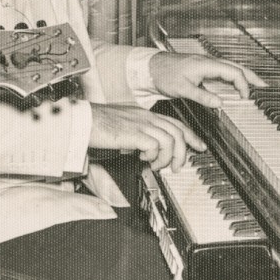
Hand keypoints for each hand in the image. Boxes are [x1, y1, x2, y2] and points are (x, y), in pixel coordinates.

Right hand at [88, 103, 205, 171]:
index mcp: (143, 114)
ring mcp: (140, 124)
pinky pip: (155, 146)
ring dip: (167, 157)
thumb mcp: (122, 127)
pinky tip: (145, 160)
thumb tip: (143, 151)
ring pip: (170, 140)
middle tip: (178, 165)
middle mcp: (145, 117)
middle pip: (177, 131)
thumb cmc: (95, 124)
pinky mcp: (133, 133)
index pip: (174, 122)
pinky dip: (154, 156)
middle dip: (183, 151)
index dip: (190, 135)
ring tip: (158, 166)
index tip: (198, 146)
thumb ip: (135, 135)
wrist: (81, 120)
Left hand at [148, 51, 265, 106]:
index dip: (243, 85)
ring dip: (243, 75)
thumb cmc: (163, 75)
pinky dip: (232, 76)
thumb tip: (220, 103)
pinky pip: (222, 70)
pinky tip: (234, 83)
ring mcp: (205, 63)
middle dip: (251, 76)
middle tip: (264, 86)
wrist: (149, 67)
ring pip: (230, 67)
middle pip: (236, 67)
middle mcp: (208, 61)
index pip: (233, 73)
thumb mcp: (182, 89)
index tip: (246, 97)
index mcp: (206, 64)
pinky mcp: (201, 67)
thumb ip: (202, 96)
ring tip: (255, 85)